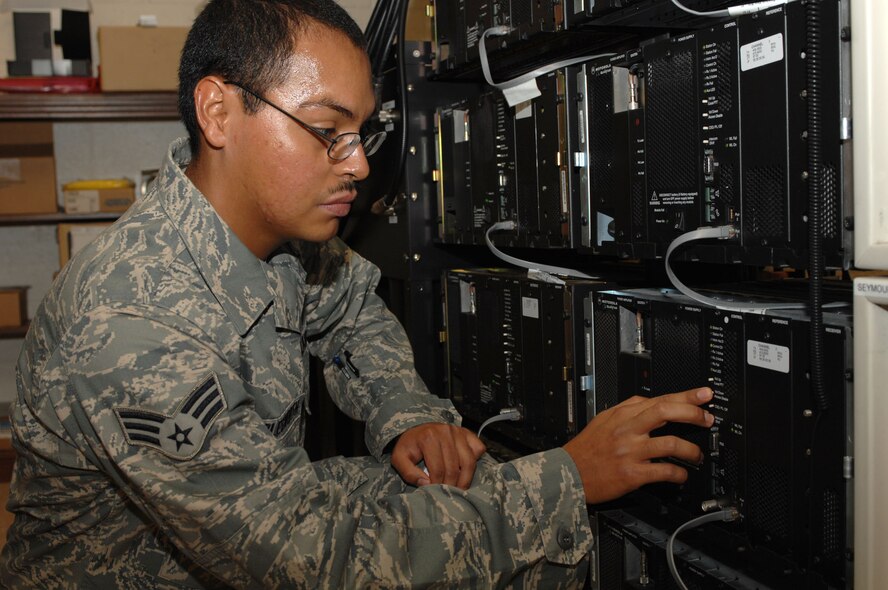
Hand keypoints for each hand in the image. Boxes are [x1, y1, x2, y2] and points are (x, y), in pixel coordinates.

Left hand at [391, 423, 486, 488]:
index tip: (435, 492)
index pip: (438, 469)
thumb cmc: (409, 446)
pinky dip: (475, 461)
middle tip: (448, 494)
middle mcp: (446, 432)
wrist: (415, 428)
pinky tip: (465, 469)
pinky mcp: (467, 433)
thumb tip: (426, 484)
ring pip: (469, 461)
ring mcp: (458, 431)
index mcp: (428, 438)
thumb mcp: (399, 459)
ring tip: (460, 489)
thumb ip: (408, 473)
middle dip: (452, 485)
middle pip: (454, 467)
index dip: (438, 484)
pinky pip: (478, 449)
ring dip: (466, 478)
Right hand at [563, 387, 714, 503]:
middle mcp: (627, 430)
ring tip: (697, 454)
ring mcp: (630, 452)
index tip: (703, 394)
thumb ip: (628, 409)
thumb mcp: (604, 420)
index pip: (659, 399)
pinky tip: (682, 475)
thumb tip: (653, 402)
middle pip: (666, 413)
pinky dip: (678, 473)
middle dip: (692, 414)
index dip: (685, 396)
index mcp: (622, 415)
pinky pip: (664, 471)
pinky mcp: (632, 474)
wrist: (569, 473)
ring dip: (691, 450)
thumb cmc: (586, 449)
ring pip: (670, 444)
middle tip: (707, 419)